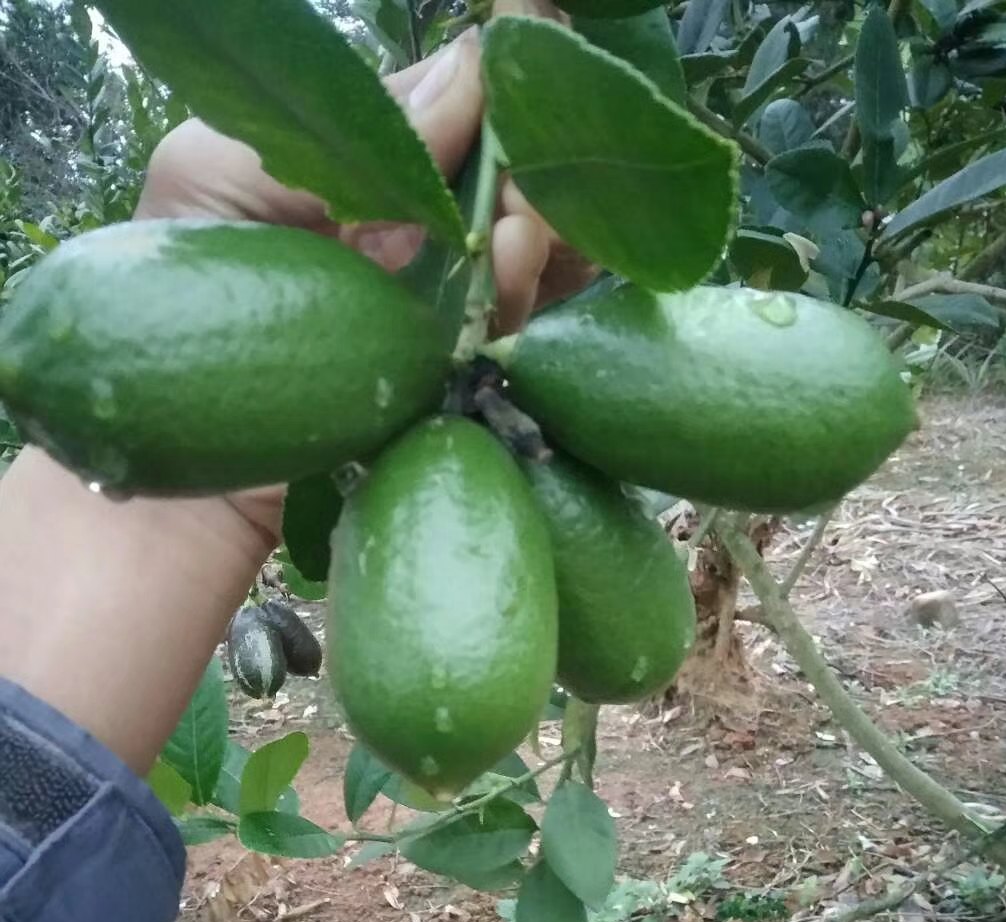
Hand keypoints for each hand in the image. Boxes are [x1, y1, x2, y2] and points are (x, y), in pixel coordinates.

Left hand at [0, 33, 591, 773]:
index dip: (493, 107)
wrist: (186, 479)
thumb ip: (342, 125)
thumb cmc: (179, 317)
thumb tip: (469, 68)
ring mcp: (438, 325)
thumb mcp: (221, 173)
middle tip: (522, 187)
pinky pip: (520, 340)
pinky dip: (532, 301)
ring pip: (524, 264)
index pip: (450, 126)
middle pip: (501, 194)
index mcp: (356, 187)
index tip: (520, 88)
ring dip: (535, 238)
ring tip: (513, 237)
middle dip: (525, 176)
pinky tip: (517, 273)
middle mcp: (407, 250)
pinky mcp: (457, 393)